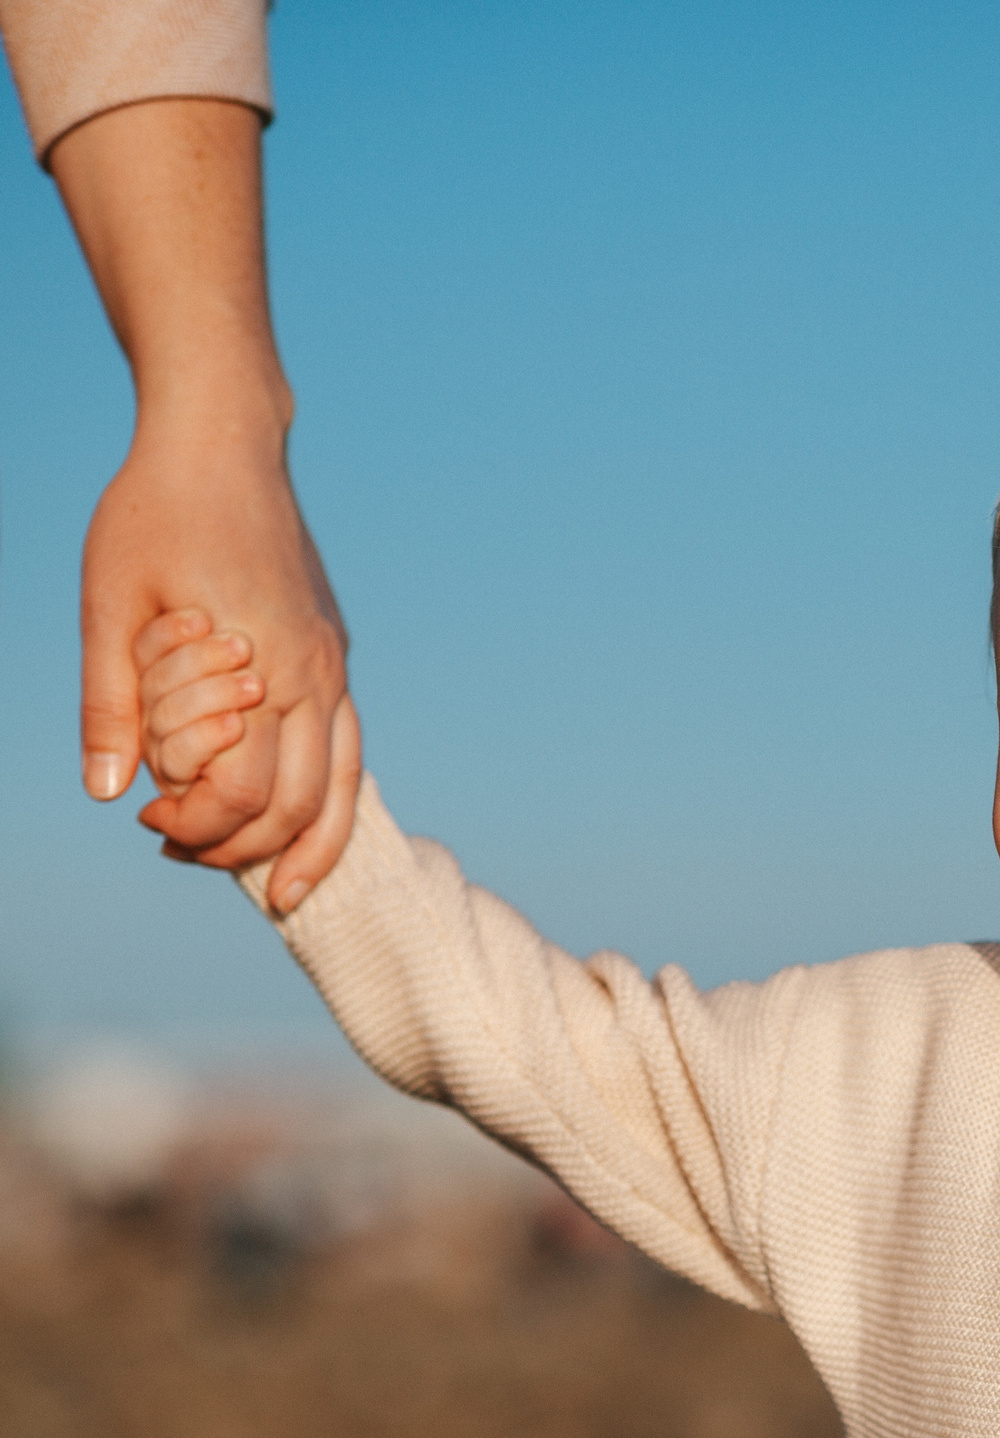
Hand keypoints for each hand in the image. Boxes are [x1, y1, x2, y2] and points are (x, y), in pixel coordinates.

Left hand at [52, 99, 360, 908]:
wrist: (225, 445)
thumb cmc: (156, 515)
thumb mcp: (109, 602)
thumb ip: (110, 701)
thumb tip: (108, 793)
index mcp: (265, 664)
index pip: (247, 789)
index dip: (198, 824)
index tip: (146, 820)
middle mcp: (315, 675)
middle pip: (302, 804)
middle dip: (244, 849)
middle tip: (181, 855)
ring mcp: (333, 667)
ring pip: (345, 788)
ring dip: (309, 847)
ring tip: (276, 890)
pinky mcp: (332, 657)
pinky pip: (349, 752)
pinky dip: (332, 804)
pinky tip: (303, 824)